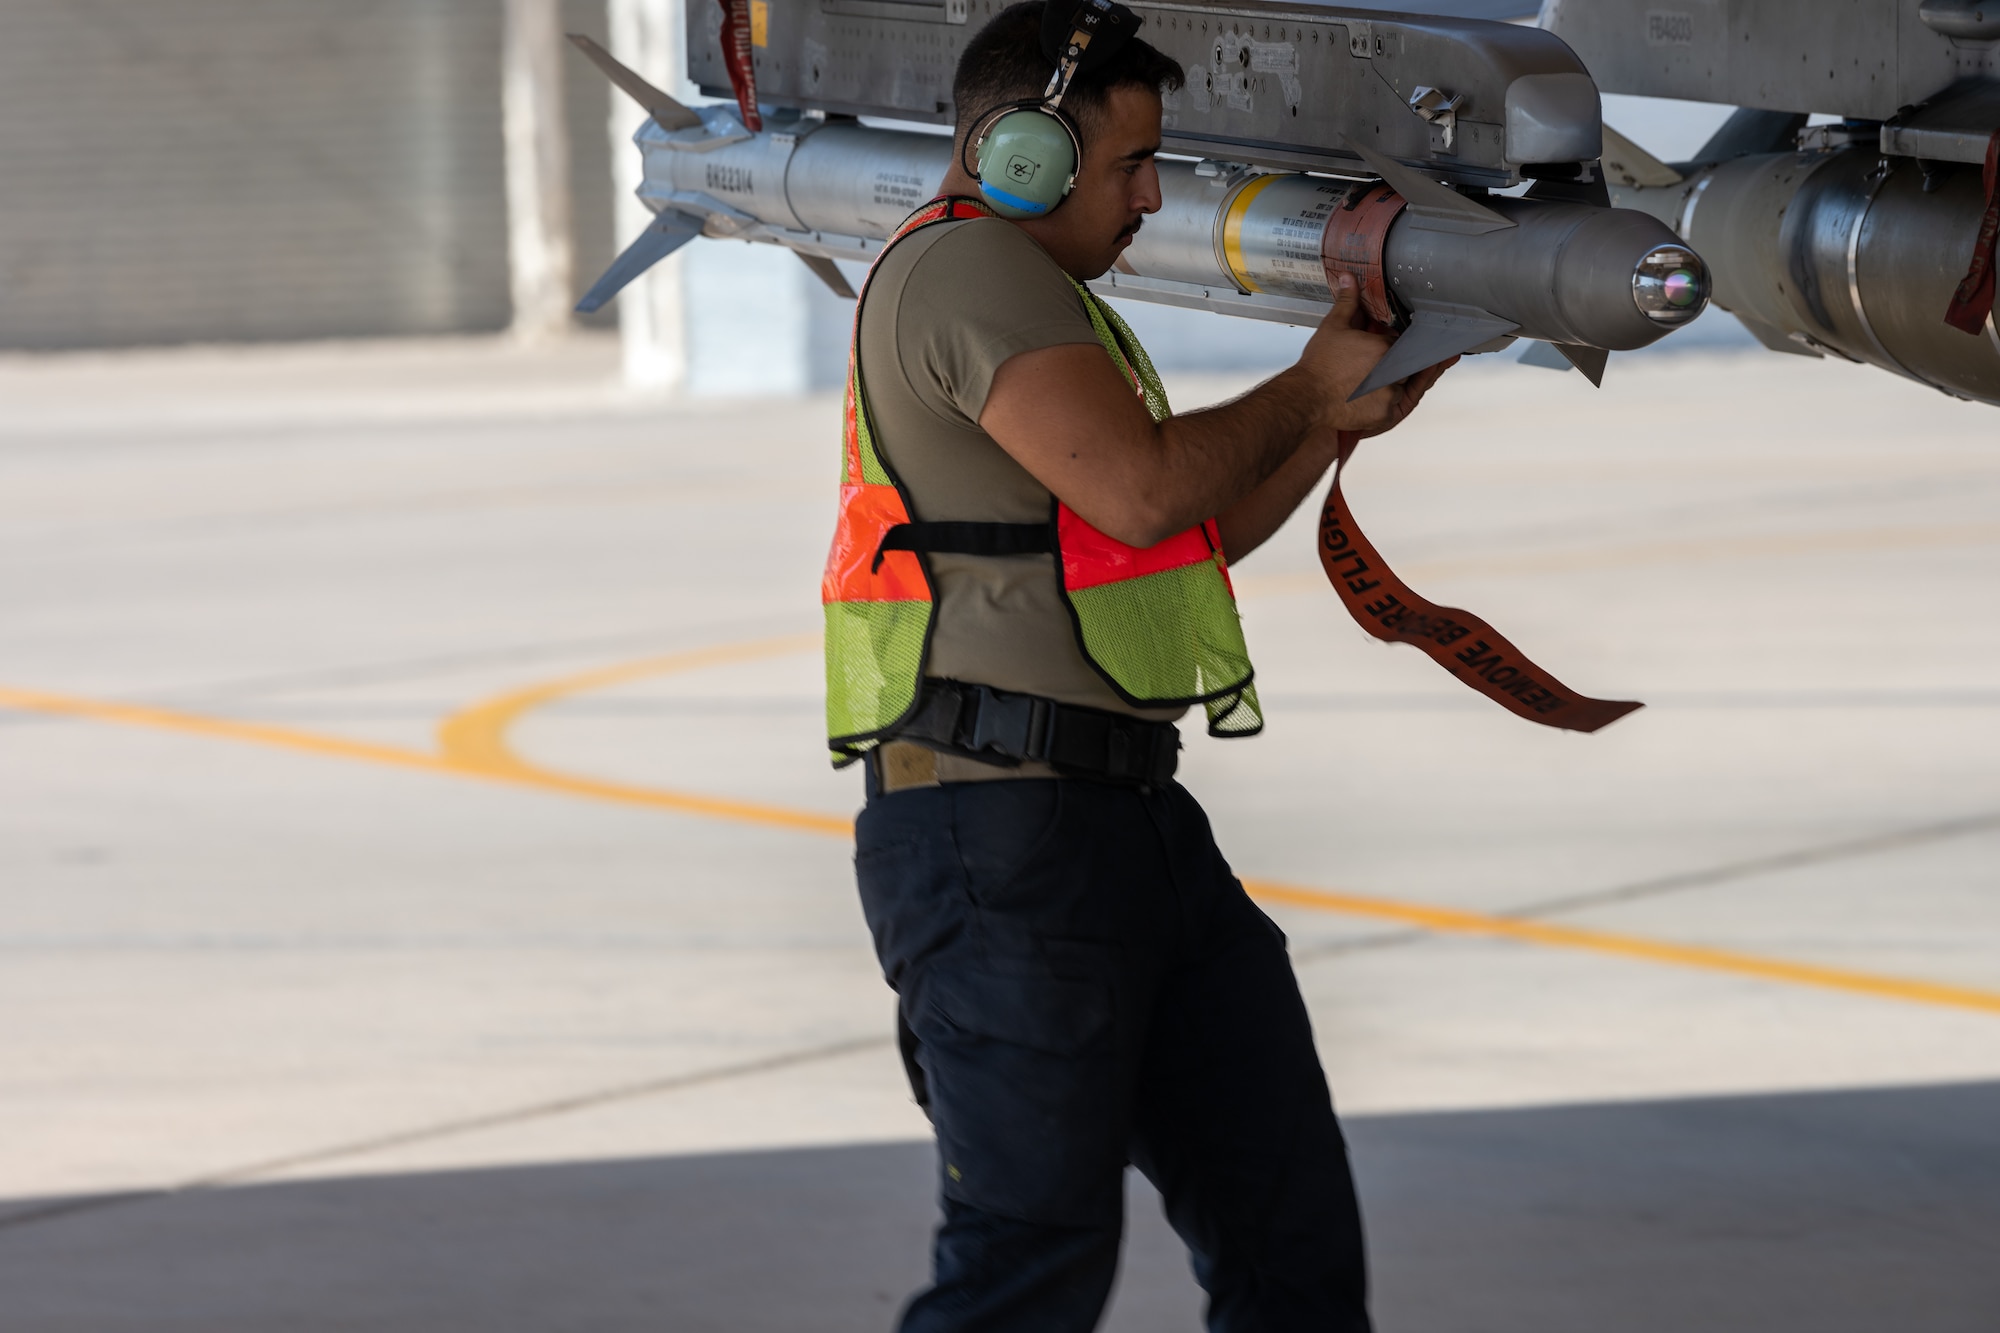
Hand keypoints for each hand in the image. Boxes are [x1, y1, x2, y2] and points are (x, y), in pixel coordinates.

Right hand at [1295, 274, 1450, 434]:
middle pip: (1406, 366)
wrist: (1305, 397)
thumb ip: (1347, 302)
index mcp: (1384, 347)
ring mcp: (1390, 395)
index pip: (1402, 345)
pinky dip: (1384, 403)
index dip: (1392, 346)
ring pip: (1402, 387)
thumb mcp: (1333, 327)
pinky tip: (1366, 398)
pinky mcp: (1385, 414)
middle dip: (1394, 366)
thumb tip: (1349, 278)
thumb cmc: (1318, 364)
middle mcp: (1393, 371)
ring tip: (1365, 384)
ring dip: (1392, 385)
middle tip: (1369, 369)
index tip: (1378, 350)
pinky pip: (1394, 407)